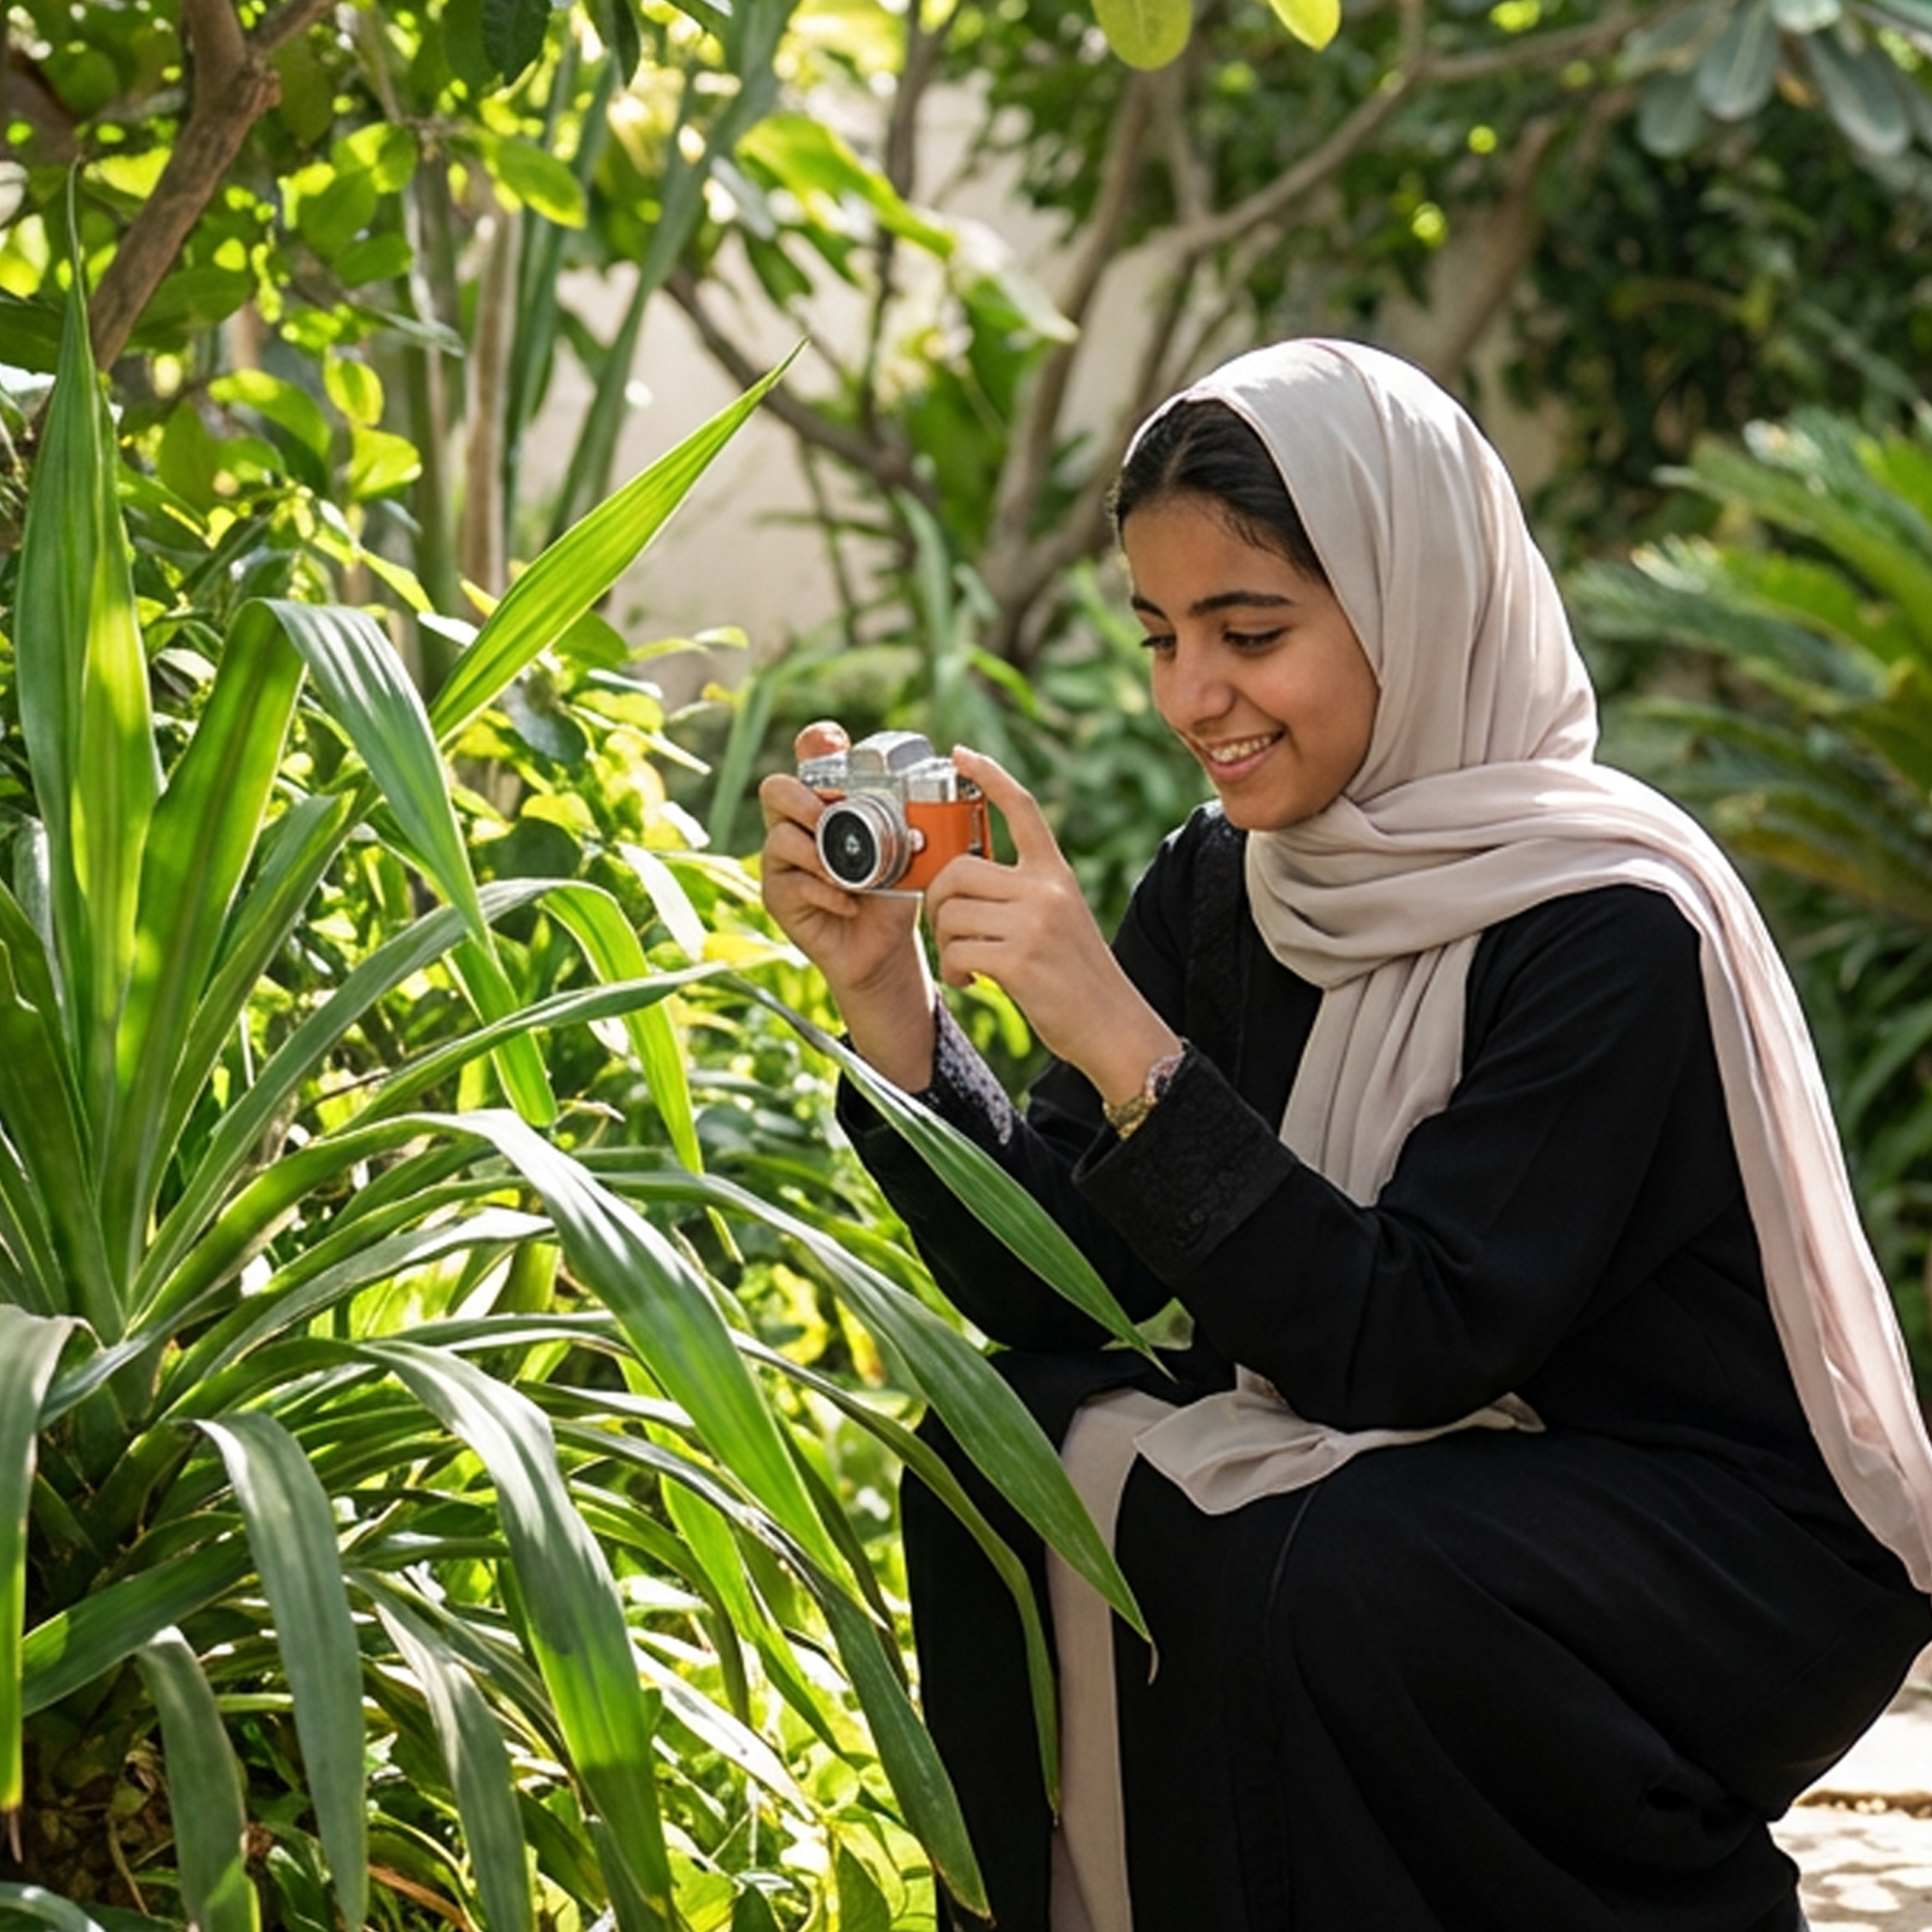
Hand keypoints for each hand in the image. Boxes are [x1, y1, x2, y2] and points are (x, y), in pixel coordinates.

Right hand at [758, 721, 935, 1089]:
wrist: (887, 944)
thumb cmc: (897, 886)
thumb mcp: (910, 845)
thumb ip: (911, 814)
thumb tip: (941, 776)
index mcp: (828, 799)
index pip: (808, 754)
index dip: (815, 742)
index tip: (834, 742)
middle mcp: (797, 822)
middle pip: (775, 789)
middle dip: (803, 801)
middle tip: (831, 818)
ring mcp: (783, 860)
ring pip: (779, 838)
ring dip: (818, 855)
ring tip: (852, 875)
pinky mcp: (780, 896)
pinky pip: (792, 884)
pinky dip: (826, 893)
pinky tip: (851, 903)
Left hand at [926, 749, 1180, 1106]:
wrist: (1114, 1027)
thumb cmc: (1079, 978)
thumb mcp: (1061, 918)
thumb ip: (1023, 894)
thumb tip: (961, 883)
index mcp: (1056, 874)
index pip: (1022, 809)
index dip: (988, 776)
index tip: (961, 753)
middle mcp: (1047, 890)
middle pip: (959, 870)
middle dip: (939, 902)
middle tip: (949, 931)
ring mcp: (1034, 924)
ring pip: (952, 913)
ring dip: (946, 943)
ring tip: (966, 965)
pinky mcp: (1019, 960)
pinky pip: (957, 951)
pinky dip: (955, 971)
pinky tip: (971, 983)